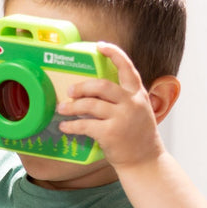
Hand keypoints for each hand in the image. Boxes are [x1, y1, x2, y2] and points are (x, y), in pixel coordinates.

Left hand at [55, 42, 168, 169]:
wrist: (145, 161)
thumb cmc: (138, 137)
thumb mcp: (139, 112)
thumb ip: (124, 99)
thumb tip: (97, 91)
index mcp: (138, 94)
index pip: (127, 67)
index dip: (114, 54)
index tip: (100, 46)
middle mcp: (131, 103)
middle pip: (101, 86)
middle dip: (82, 87)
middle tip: (70, 91)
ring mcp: (121, 118)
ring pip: (90, 104)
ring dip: (72, 106)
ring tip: (61, 109)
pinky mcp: (110, 133)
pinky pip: (85, 125)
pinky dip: (72, 125)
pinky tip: (65, 126)